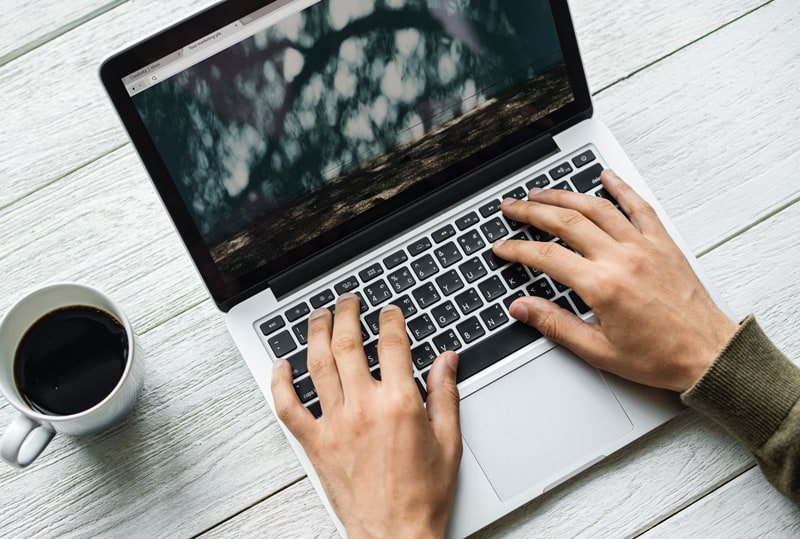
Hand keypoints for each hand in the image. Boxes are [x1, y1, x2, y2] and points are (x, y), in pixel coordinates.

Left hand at [271, 294, 461, 538]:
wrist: (395, 535)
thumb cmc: (422, 495)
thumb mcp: (449, 441)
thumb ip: (446, 394)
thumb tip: (447, 360)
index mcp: (399, 403)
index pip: (392, 344)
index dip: (390, 319)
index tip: (389, 311)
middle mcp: (363, 407)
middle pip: (348, 343)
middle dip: (347, 313)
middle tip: (348, 300)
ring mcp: (335, 424)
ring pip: (318, 365)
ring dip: (315, 333)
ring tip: (317, 315)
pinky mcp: (315, 443)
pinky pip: (289, 407)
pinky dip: (280, 382)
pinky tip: (282, 365)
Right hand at [494, 170, 738, 391]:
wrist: (709, 355)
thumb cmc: (659, 357)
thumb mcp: (598, 350)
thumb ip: (555, 325)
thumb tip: (522, 308)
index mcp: (603, 286)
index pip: (546, 257)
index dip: (518, 249)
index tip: (502, 247)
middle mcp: (622, 258)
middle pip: (566, 221)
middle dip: (532, 211)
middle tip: (511, 207)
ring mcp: (644, 246)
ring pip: (597, 208)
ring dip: (564, 195)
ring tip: (541, 192)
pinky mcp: (663, 244)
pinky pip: (639, 207)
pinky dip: (621, 187)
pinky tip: (606, 176)